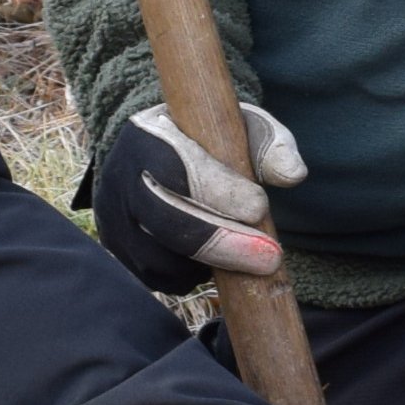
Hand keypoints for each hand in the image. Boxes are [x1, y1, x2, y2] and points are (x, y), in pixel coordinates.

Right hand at [90, 103, 309, 289]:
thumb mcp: (242, 127)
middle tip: (269, 257)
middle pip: (165, 221)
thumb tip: (292, 175)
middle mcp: (121, 178)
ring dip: (209, 263)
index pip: (178, 168)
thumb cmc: (209, 140)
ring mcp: (113, 218)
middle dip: (221, 242)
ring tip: (242, 250)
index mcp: (148, 135)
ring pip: (161, 258)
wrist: (162, 152)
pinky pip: (157, 277)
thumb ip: (270, 146)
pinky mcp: (118, 250)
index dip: (220, 193)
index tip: (260, 208)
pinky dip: (191, 276)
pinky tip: (212, 258)